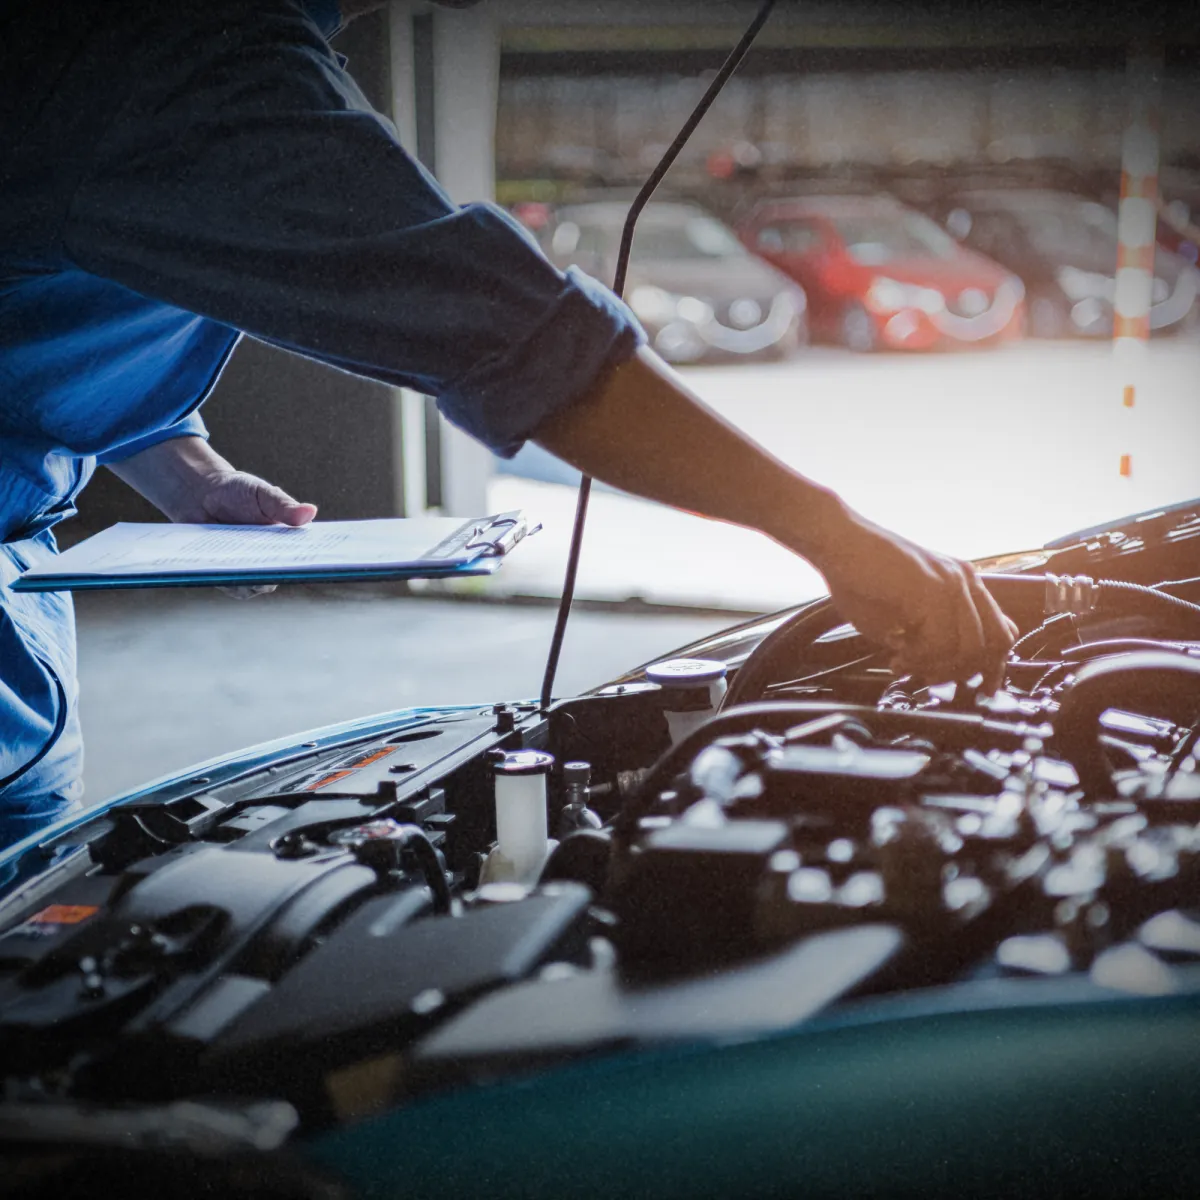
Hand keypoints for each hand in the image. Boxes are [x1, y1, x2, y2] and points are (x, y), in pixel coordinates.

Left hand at [179, 468, 317, 599]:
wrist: (201, 494)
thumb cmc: (238, 491)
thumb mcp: (263, 494)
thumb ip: (284, 506)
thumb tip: (310, 512)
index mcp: (286, 541)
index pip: (304, 556)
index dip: (311, 560)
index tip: (313, 559)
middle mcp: (269, 560)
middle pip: (281, 574)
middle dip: (281, 572)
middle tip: (277, 565)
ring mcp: (246, 569)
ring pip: (255, 585)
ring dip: (252, 580)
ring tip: (249, 569)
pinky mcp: (223, 574)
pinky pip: (229, 584)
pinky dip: (228, 579)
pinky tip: (225, 570)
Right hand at [808, 507, 1017, 692]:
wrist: (836, 543)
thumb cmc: (860, 577)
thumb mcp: (901, 613)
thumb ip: (927, 635)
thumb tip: (940, 668)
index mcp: (963, 584)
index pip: (1001, 631)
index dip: (994, 666)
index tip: (980, 689)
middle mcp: (965, 581)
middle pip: (995, 643)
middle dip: (963, 672)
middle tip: (931, 680)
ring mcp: (952, 584)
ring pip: (969, 648)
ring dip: (936, 667)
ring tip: (906, 665)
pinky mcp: (932, 590)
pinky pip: (940, 643)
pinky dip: (918, 659)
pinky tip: (897, 657)